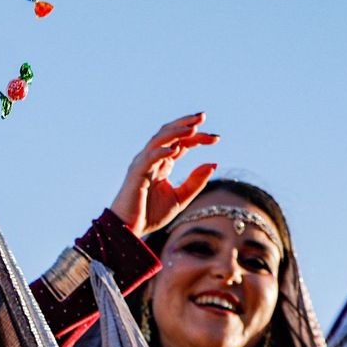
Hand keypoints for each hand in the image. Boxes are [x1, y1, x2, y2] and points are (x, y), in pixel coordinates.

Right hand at [108, 115, 219, 237]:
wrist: (129, 229)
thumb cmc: (151, 215)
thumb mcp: (180, 198)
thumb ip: (195, 182)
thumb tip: (214, 163)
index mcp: (162, 163)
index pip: (181, 142)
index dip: (198, 137)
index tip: (216, 139)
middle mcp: (151, 159)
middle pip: (170, 134)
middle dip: (186, 123)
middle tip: (203, 117)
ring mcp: (142, 164)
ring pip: (158, 140)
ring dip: (175, 131)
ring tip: (193, 128)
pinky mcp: (136, 173)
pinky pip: (149, 158)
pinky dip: (162, 152)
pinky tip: (175, 149)